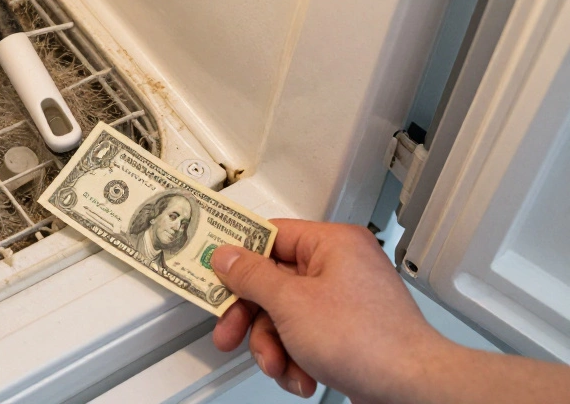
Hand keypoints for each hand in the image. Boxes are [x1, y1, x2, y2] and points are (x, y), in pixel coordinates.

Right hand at [209, 219, 437, 399]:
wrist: (412, 389)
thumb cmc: (371, 341)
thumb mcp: (291, 303)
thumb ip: (252, 277)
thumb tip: (228, 257)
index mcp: (332, 243)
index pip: (269, 235)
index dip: (237, 256)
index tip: (212, 269)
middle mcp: (340, 267)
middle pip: (272, 282)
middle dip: (253, 318)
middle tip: (230, 331)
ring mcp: (344, 301)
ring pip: (284, 316)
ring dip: (273, 346)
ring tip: (279, 365)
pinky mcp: (346, 332)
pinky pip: (303, 336)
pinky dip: (295, 358)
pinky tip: (301, 374)